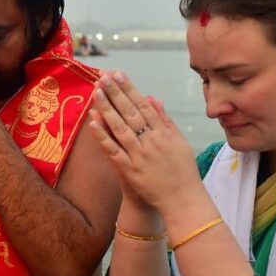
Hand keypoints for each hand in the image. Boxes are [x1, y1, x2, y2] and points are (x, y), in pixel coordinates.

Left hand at [89, 71, 201, 215]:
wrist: (182, 200)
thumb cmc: (182, 171)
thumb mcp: (179, 142)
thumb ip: (165, 121)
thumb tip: (153, 99)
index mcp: (163, 133)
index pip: (143, 105)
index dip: (130, 89)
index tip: (119, 74)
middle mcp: (151, 141)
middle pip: (130, 112)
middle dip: (116, 93)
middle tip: (103, 76)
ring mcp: (139, 155)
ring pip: (120, 128)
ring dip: (107, 109)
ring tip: (96, 92)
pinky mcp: (130, 170)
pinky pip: (113, 150)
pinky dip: (103, 136)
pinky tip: (93, 121)